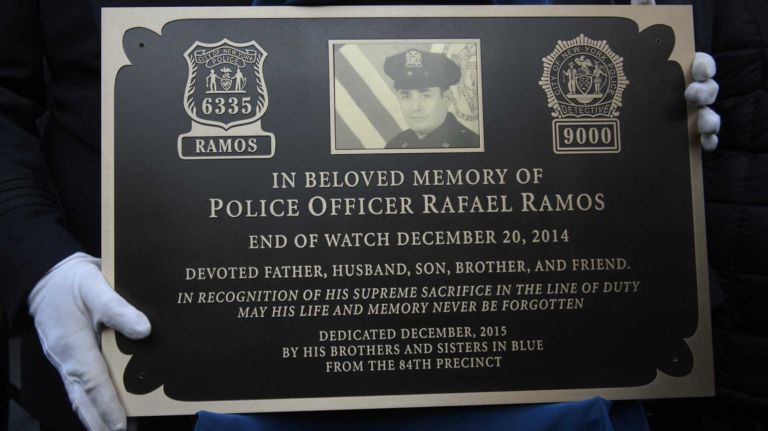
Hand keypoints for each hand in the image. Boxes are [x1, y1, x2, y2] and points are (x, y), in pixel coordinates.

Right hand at [28, 253, 150, 430]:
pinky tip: (106, 408)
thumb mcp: (95, 286)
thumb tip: (144, 330)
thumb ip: (118, 308)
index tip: (120, 426)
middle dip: (101, 421)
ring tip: (116, 430)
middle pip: (83, 398)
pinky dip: (92, 400)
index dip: (107, 406)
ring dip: (96, 414)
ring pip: (80, 395)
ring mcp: (66, 360)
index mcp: (73, 344)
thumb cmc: (72, 281)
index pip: (93, 383)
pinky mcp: (69, 357)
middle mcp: (67, 358)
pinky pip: (80, 384)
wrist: (47, 277)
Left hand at [630, 0, 719, 150]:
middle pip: (709, 90)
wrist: (620, 110)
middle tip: (689, 93)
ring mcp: (692, 115)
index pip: (703, 65)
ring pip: (711, 116)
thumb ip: (645, 19)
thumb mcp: (637, 48)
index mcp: (684, 71)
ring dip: (711, 120)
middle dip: (705, 90)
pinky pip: (705, 141)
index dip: (703, 65)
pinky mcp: (687, 137)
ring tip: (702, 123)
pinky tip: (703, 145)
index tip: (694, 65)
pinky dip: (709, 142)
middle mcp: (692, 92)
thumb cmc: (637, 73)